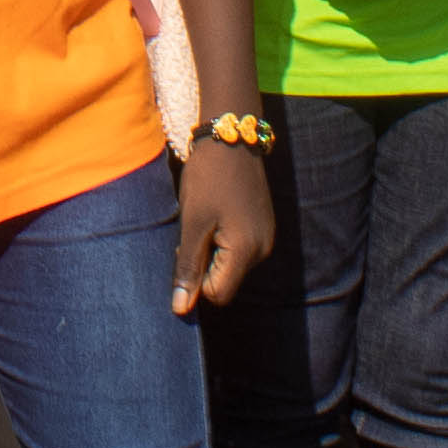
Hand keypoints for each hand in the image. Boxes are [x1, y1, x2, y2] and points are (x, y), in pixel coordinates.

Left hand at [173, 131, 272, 313]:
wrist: (232, 137)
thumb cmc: (208, 178)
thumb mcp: (192, 223)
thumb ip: (188, 267)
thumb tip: (181, 309)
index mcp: (246, 251)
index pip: (217, 294)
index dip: (195, 280)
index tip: (186, 247)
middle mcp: (263, 250)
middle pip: (224, 281)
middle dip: (203, 264)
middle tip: (193, 230)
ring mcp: (266, 238)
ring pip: (230, 265)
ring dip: (211, 251)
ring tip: (204, 219)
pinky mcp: (263, 226)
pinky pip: (239, 250)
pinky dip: (222, 240)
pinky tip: (215, 214)